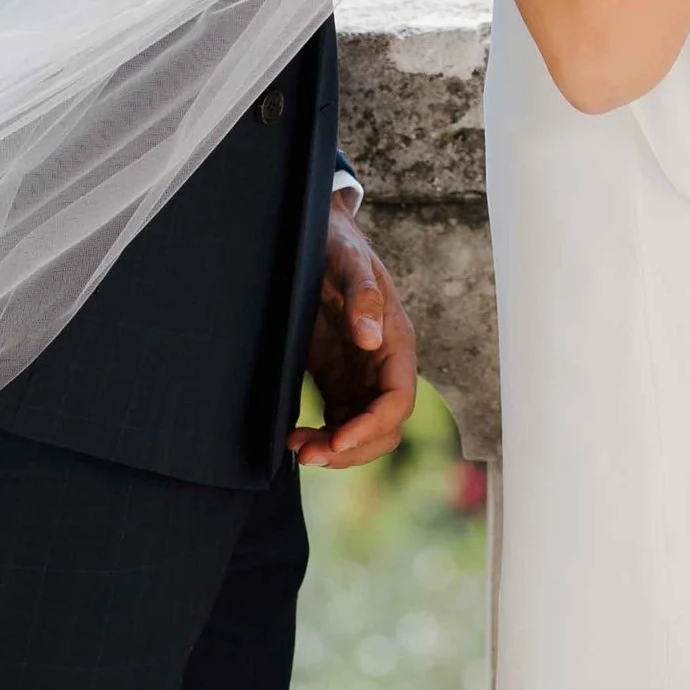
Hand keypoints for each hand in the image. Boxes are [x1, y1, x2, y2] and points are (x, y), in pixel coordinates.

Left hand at [291, 195, 418, 468]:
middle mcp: (382, 366)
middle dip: (351, 448)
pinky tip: (293, 437)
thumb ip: (363, 297)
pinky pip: (338, 423)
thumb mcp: (348, 260)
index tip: (338, 440)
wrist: (316, 235)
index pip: (397, 401)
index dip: (372, 426)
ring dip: (335, 449)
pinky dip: (321, 438)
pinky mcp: (337, 380)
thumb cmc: (337, 244)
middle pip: (383, 429)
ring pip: (361, 433)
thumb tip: (371, 340)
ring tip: (297, 448)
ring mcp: (360, 377)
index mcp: (395, 343)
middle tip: (308, 453)